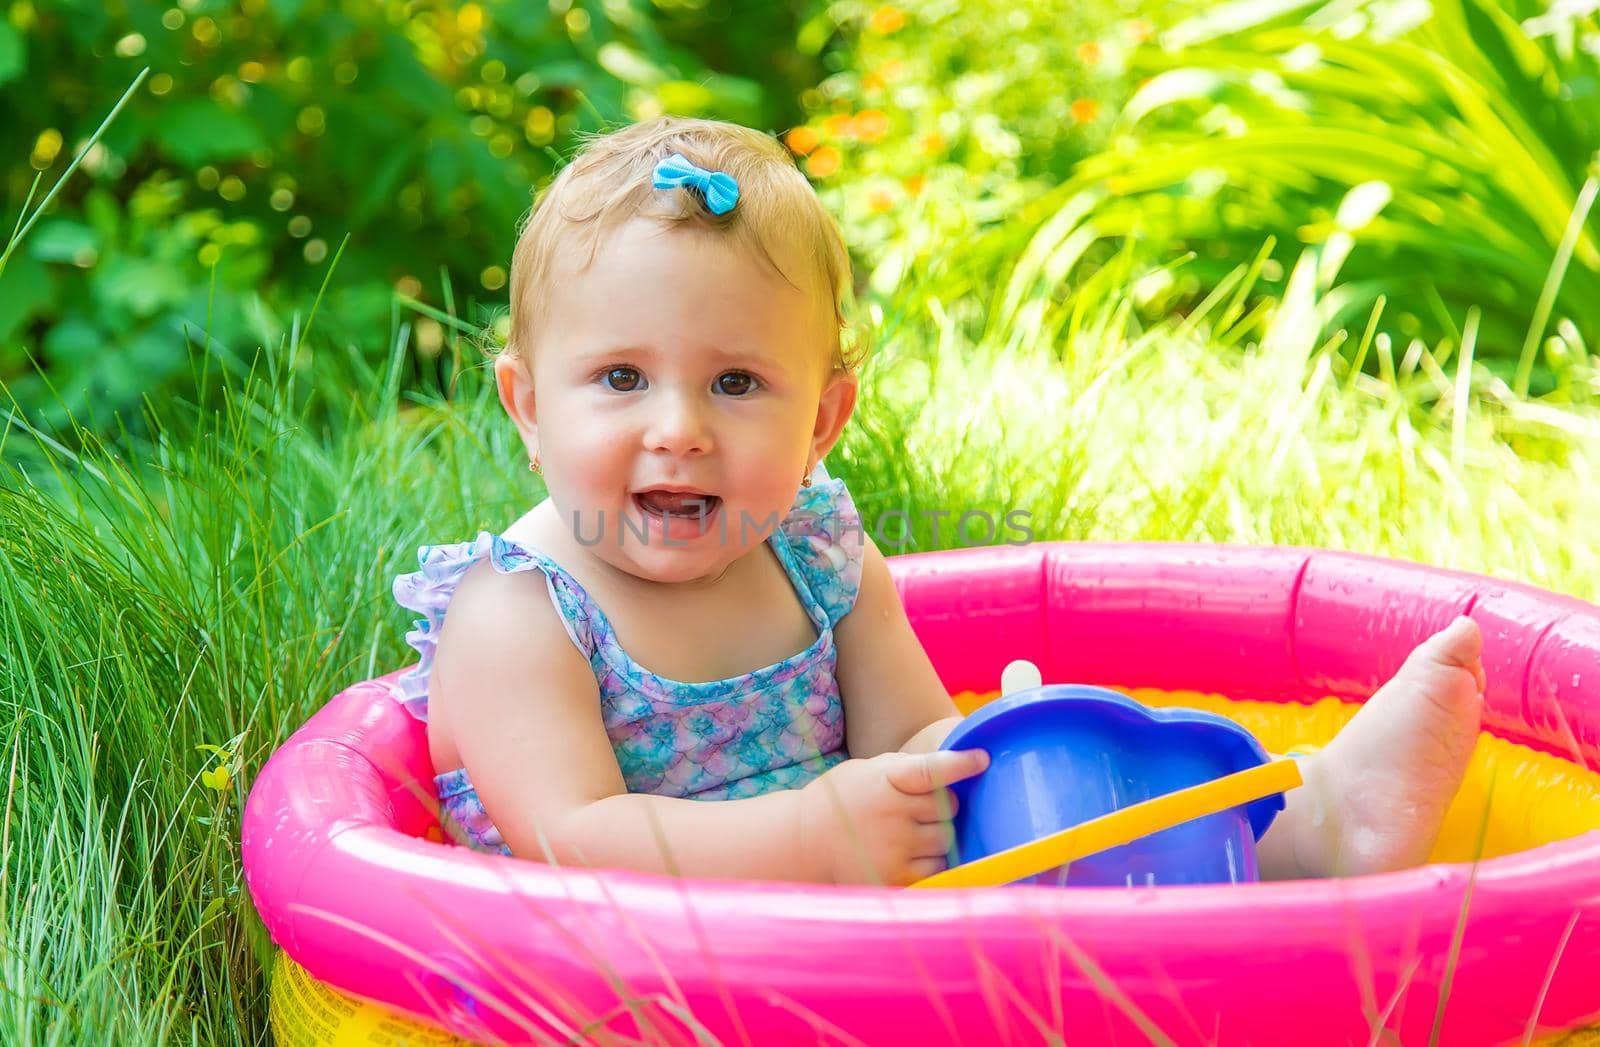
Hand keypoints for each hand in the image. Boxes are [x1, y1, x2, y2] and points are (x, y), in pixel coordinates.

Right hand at [799, 749, 989, 885]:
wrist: (806, 842)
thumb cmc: (847, 800)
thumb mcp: (870, 771)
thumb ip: (909, 769)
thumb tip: (959, 766)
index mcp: (885, 780)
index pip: (931, 770)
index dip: (960, 763)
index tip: (982, 759)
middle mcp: (890, 813)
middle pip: (948, 809)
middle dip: (944, 808)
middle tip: (921, 810)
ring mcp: (893, 848)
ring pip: (946, 840)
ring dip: (940, 835)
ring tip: (914, 833)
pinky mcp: (895, 878)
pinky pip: (936, 868)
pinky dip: (932, 861)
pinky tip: (913, 854)